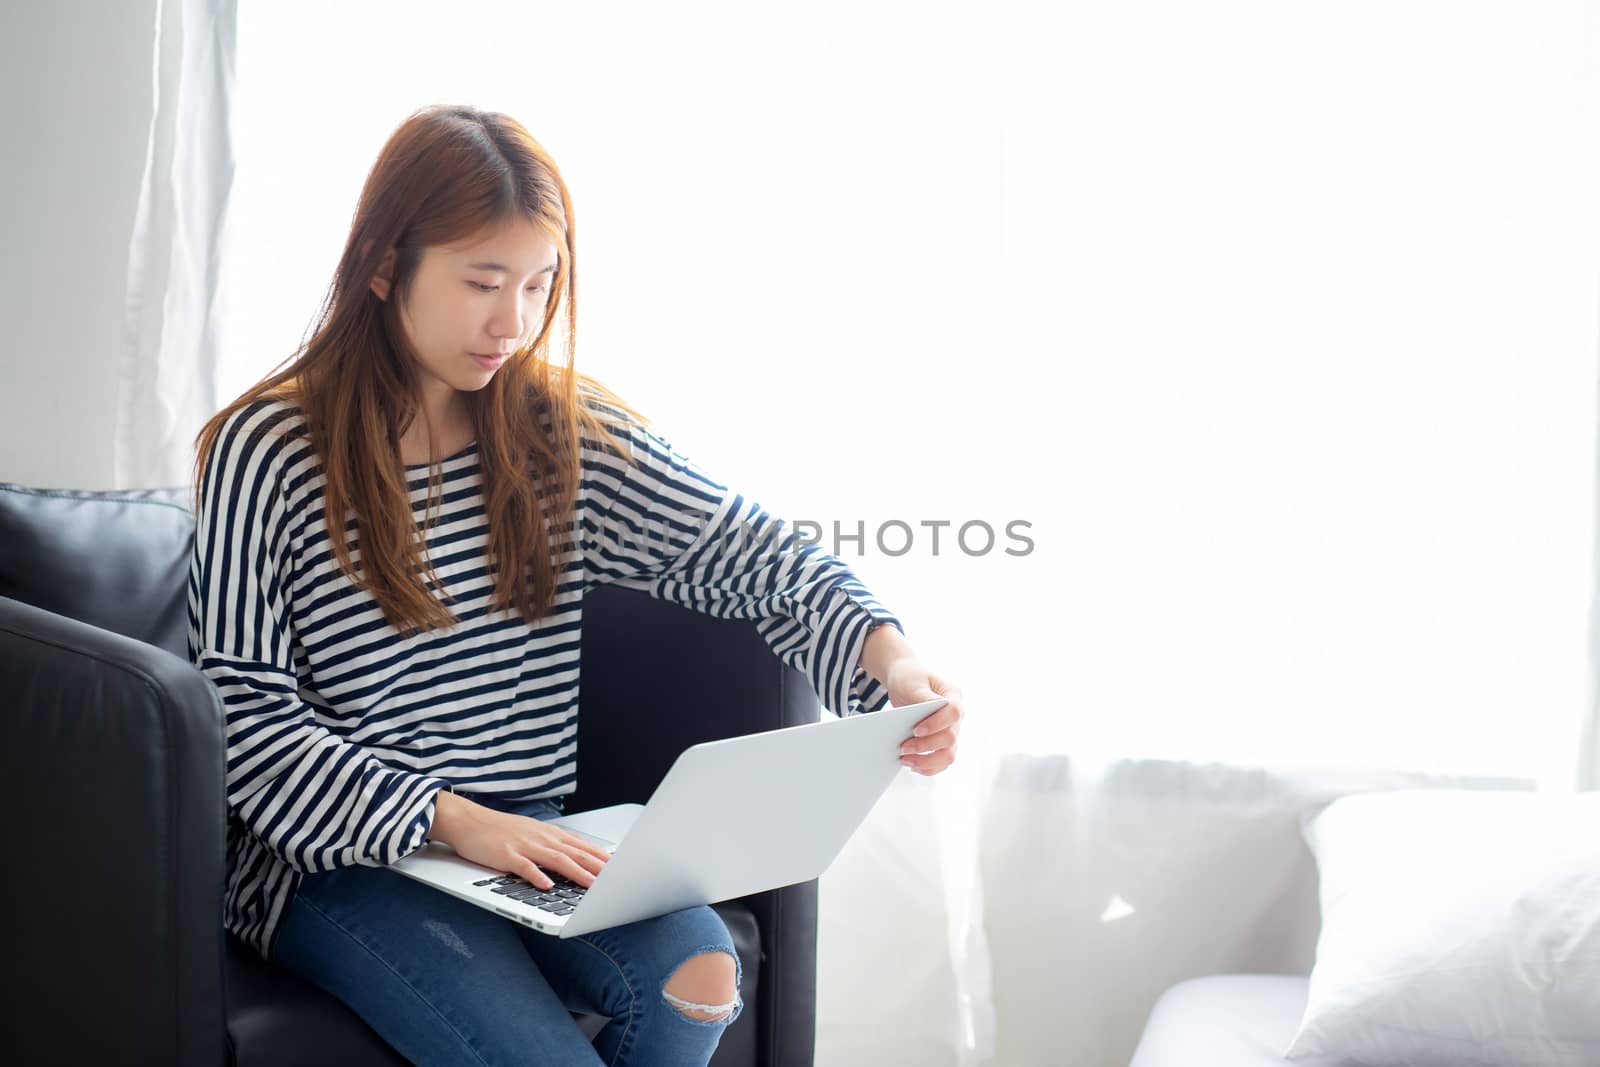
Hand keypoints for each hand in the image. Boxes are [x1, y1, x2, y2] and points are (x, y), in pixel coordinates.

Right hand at [428, 792, 609, 888]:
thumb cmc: (501, 830)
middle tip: (617, 879)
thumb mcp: (532, 834)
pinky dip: (537, 876)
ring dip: (576, 872)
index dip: (602, 858)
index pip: (582, 846)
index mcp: (549, 834)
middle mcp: (541, 838)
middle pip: (575, 852)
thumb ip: (552, 847)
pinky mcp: (506, 855)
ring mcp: (524, 845)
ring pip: (556, 859)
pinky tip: (547, 885)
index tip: (620, 868)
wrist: (469, 820)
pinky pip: (523, 866)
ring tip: (592, 885)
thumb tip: (575, 859)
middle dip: (598, 867)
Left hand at [886, 659, 964, 775]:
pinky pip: (941, 762)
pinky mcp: (942, 743)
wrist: (905, 682)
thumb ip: (923, 697)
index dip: (936, 724)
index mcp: (954, 695)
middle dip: (925, 746)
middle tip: (902, 748)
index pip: (953, 713)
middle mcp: (957, 716)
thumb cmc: (910, 678)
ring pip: (949, 755)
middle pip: (950, 738)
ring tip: (905, 760)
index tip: (916, 730)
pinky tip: (912, 765)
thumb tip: (929, 709)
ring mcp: (951, 731)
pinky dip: (928, 767)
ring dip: (927, 761)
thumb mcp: (913, 682)